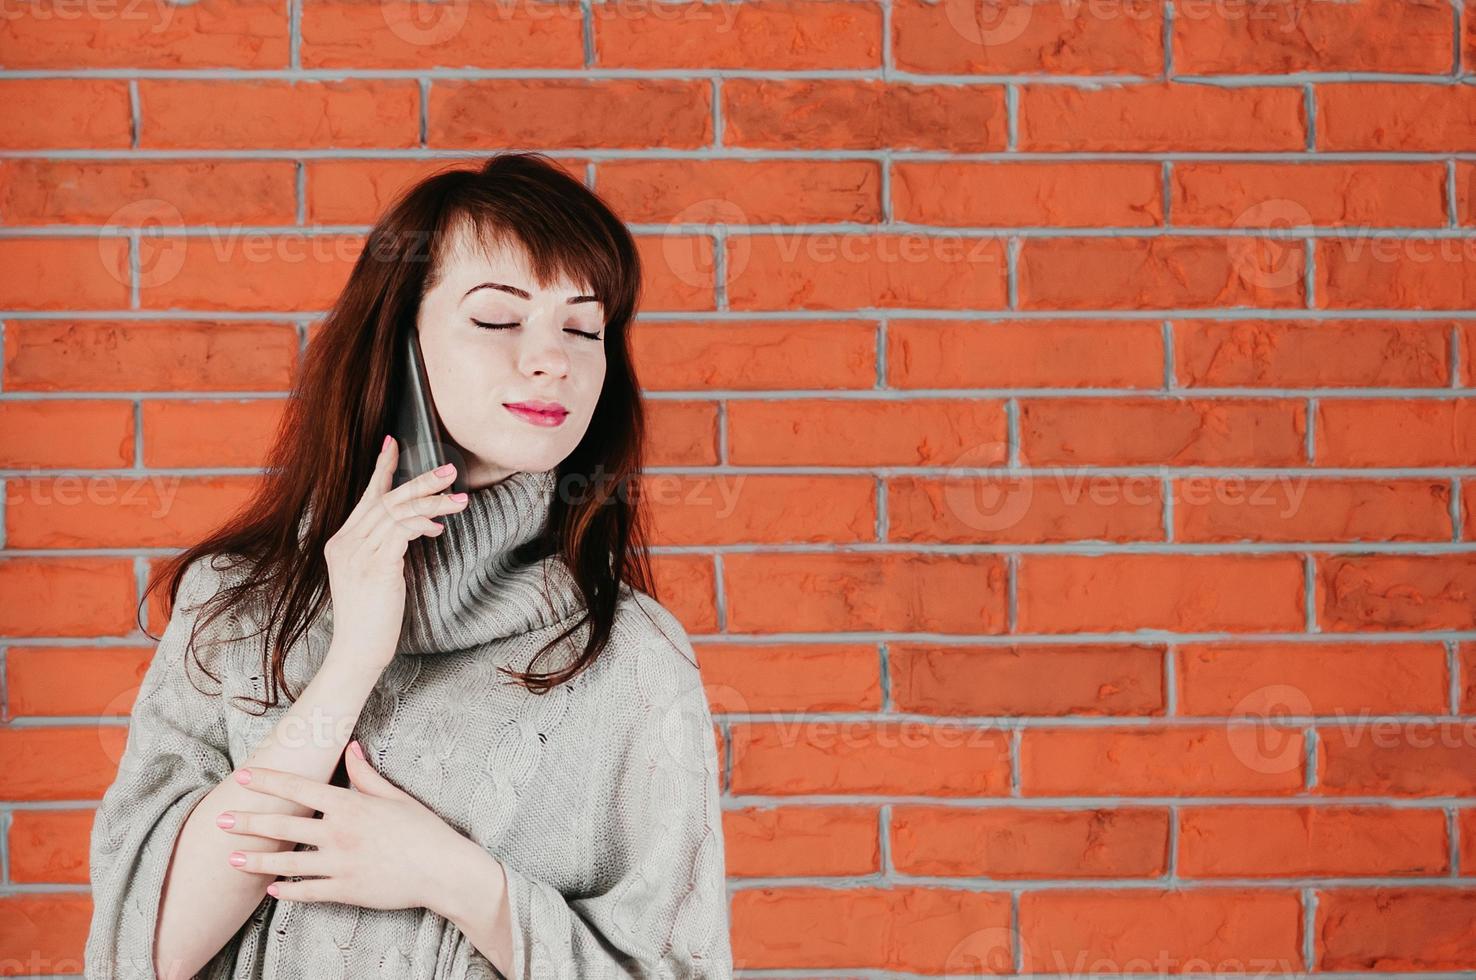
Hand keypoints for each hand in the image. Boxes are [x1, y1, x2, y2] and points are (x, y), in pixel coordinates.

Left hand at [217, 741, 468, 910]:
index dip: (268, 781)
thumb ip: (366, 775)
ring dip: (256, 859)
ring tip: (232, 859)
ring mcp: (339, 864)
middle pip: (283, 825)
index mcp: (349, 805)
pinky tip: (271, 890)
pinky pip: (307, 891)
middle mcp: (338, 833)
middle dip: (248, 822)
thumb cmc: (423, 830)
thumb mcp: (395, 797)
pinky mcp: (345, 890)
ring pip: (286, 862)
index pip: (299, 788)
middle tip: (219, 820)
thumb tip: (351, 748)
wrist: (442, 869)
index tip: (243, 776)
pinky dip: (287, 891)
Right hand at [323, 434, 468, 670]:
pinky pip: (402, 532)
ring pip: (398, 512)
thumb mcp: (375, 574)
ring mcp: (358, 554)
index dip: (381, 468)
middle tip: (449, 470)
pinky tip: (440, 528)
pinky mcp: (376, 567)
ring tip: (460, 498)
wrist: (358, 650)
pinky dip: (423, 524)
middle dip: (420, 480)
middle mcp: (346, 542)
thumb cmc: (371, 617)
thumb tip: (416, 526)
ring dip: (433, 502)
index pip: (366, 496)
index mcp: (342, 541)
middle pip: (386, 498)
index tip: (393, 443)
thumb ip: (386, 547)